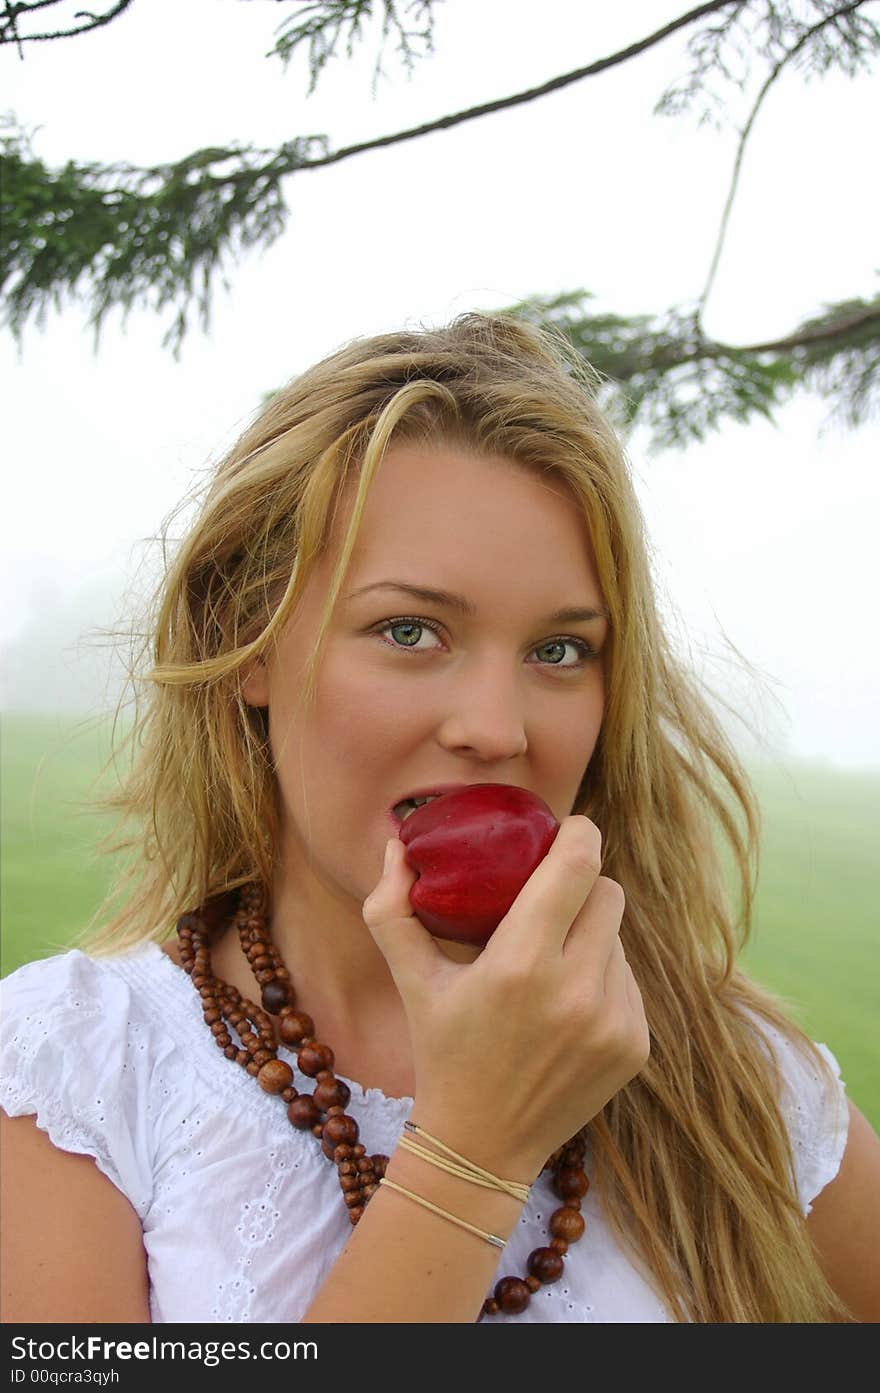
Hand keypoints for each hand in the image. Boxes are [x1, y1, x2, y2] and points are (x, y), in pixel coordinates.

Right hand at [362, 816, 649, 1180]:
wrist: (481, 1146)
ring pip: (618, 938)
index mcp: (520, 964)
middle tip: (552, 898)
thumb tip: (395, 843)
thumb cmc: (441, 1051)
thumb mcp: (409, 979)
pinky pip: (629, 981)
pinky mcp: (634, 1046)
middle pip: (608, 892)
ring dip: (591, 936)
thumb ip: (392, 906)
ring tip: (552, 959)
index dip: (579, 833)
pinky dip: (603, 978)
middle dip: (582, 885)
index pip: (577, 866)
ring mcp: (612, 1022)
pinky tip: (568, 1002)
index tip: (568, 829)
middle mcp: (575, 991)